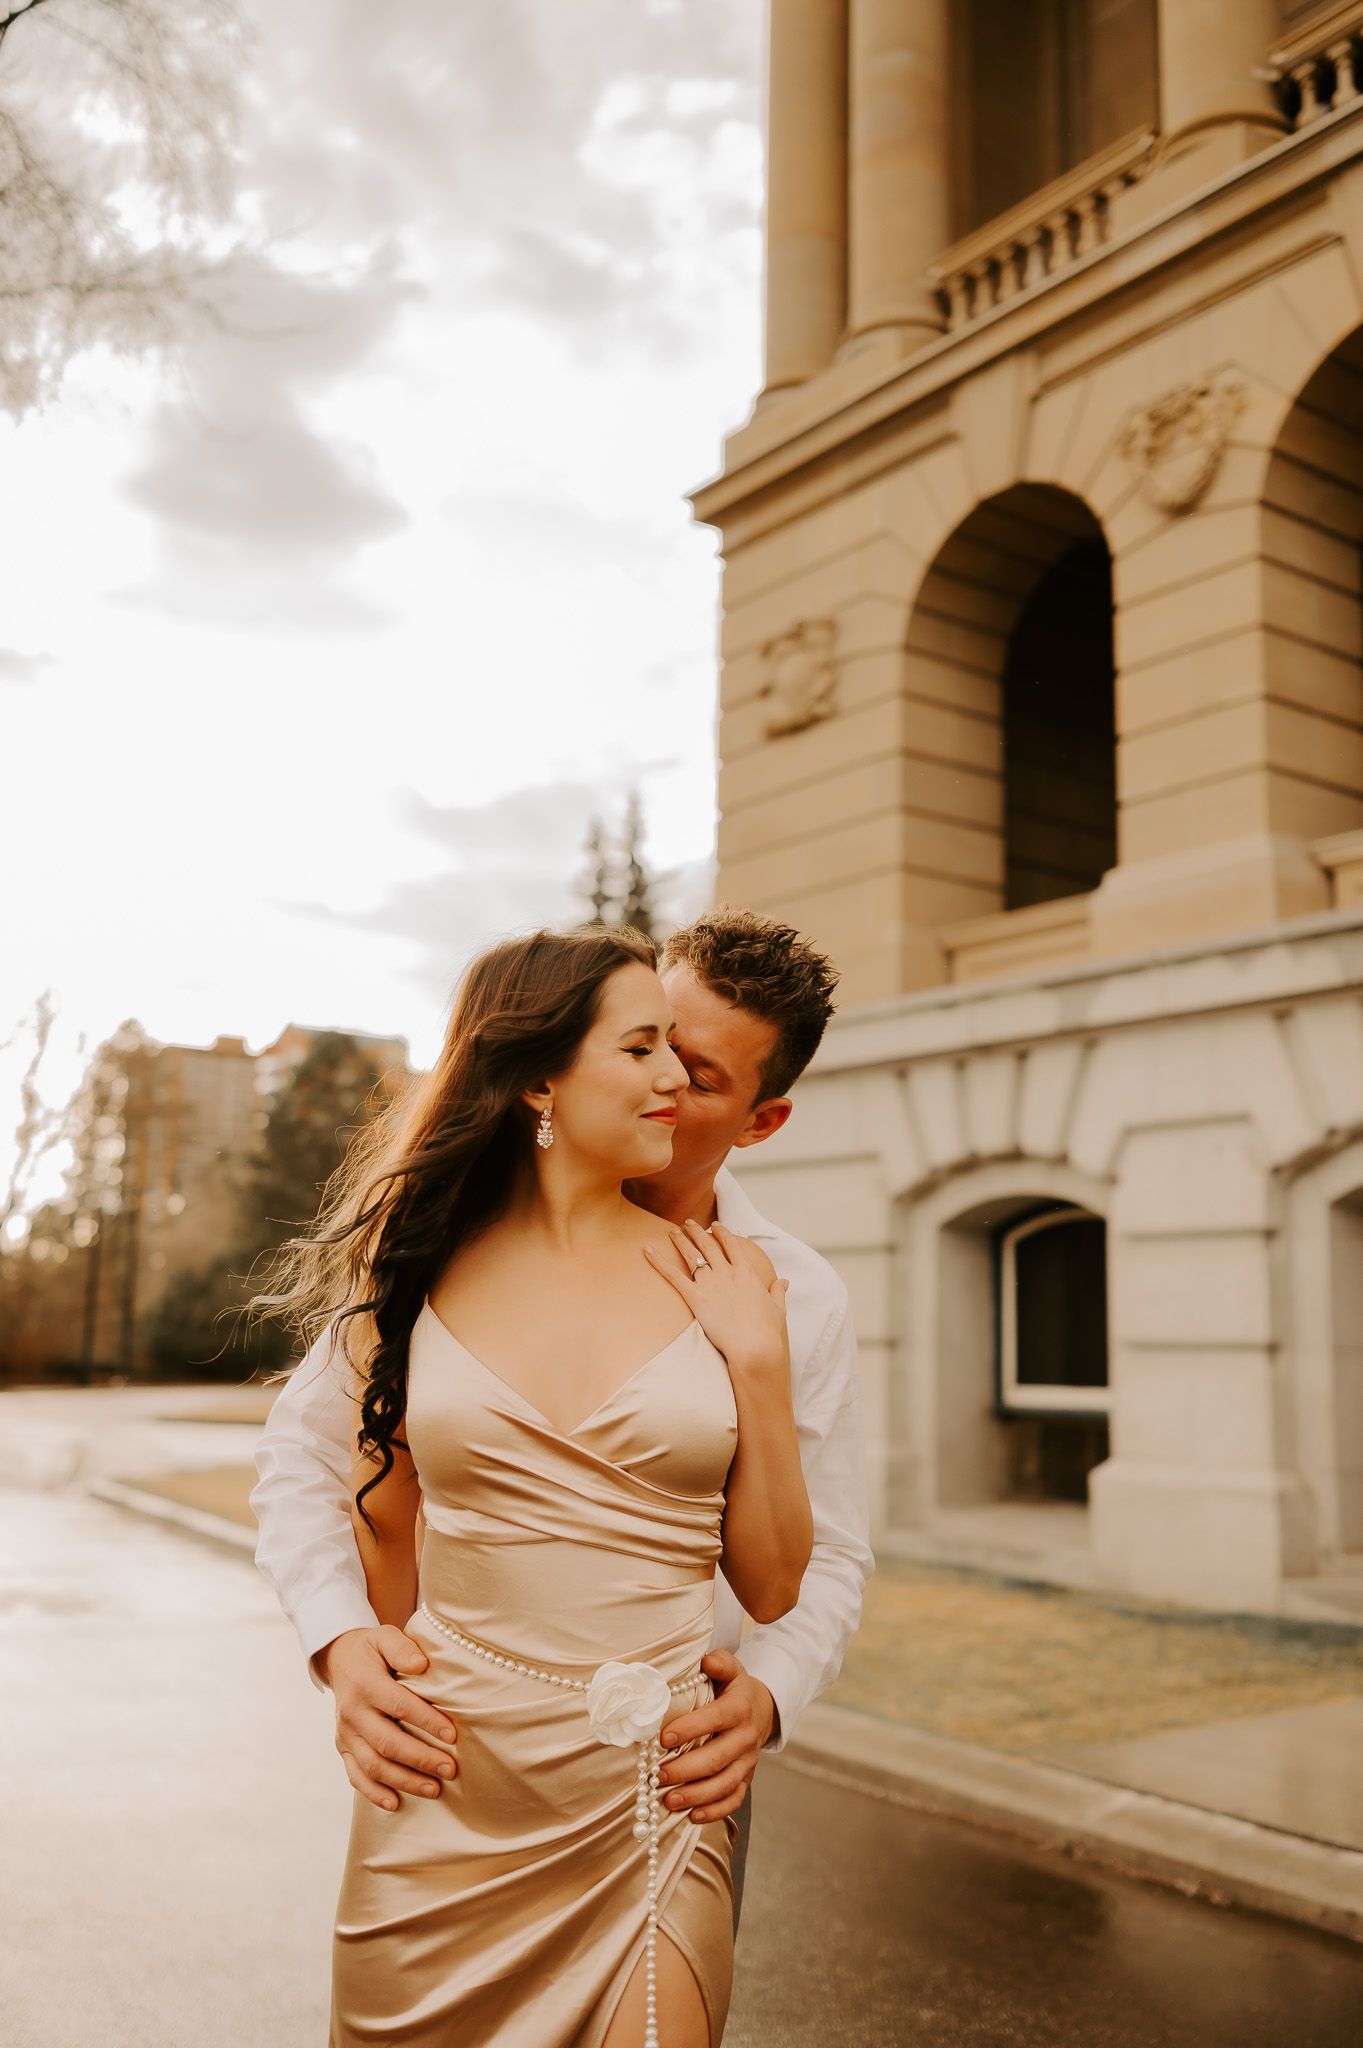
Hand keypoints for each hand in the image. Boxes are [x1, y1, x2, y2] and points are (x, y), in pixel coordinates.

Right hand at [317, 1625, 457, 1812]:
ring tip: (434, 1789)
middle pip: (387, 1742)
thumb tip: (422, 1664)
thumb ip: (402, 1647)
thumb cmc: (372, 1650)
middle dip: (420, 1758)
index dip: (426, 1721)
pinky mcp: (343, 1748)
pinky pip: (355, 1775)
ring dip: (403, 1780)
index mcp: (365, 1684)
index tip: (453, 1735)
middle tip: (450, 1769)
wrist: (339, 1660)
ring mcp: (345, 1734)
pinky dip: (374, 1793)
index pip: (399, 1706)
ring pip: (373, 1765)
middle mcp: (352, 1713)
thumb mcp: (384, 1636)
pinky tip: (395, 1804)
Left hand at [644, 1220, 788, 1373]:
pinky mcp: (696, 1298)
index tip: (715, 1226)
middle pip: (708, 1245)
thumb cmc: (767, 1331)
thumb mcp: (777, 1308)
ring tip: (673, 1231)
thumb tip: (784, 1282)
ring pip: (691, 1255)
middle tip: (687, 1223)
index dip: (722, 1234)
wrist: (754, 1346)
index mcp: (746, 1273)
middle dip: (696, 1232)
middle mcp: (727, 1273)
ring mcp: (711, 1284)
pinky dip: (658, 1262)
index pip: (732, 1246)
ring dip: (680, 1241)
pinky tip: (647, 1251)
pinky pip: (673, 1276)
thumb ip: (778, 1292)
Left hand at [655, 1650, 774, 1822]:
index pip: (715, 1719)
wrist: (764, 1709)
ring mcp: (748, 1762)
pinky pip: (734, 1799)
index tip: (662, 1738)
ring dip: (696, 1796)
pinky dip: (715, 1811)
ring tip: (669, 1801)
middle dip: (686, 1770)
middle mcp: (746, 1738)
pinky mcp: (747, 1779)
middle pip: (717, 1758)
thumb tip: (706, 1659)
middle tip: (657, 1776)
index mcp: (739, 1709)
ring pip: (725, 1784)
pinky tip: (692, 1816)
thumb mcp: (732, 1669)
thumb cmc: (736, 1689)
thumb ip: (720, 1662)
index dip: (689, 1729)